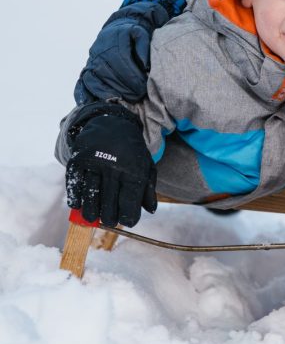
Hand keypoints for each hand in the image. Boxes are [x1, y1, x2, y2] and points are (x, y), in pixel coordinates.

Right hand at [65, 104, 157, 228]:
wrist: (111, 122)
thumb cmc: (131, 151)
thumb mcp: (146, 165)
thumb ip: (148, 189)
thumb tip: (150, 210)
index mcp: (133, 169)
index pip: (129, 201)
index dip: (128, 216)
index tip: (127, 221)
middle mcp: (114, 166)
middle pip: (109, 201)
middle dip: (109, 217)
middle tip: (109, 221)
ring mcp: (94, 162)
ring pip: (90, 194)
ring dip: (90, 211)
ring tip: (93, 218)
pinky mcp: (78, 159)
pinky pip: (74, 183)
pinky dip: (75, 197)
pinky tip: (77, 205)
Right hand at [74, 0, 168, 105]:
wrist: (116, 29)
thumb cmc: (131, 35)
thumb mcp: (139, 34)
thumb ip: (143, 46)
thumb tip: (145, 65)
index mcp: (113, 41)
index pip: (122, 61)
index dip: (132, 76)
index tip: (142, 87)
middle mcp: (99, 51)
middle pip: (109, 72)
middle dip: (123, 87)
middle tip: (136, 97)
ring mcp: (91, 61)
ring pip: (95, 79)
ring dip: (107, 92)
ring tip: (121, 101)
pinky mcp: (86, 69)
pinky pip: (81, 82)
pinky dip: (82, 93)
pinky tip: (88, 103)